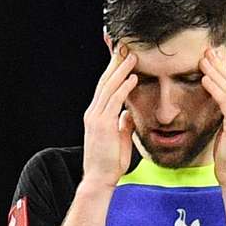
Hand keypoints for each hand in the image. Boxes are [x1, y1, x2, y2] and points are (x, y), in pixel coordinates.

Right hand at [82, 49, 137, 187]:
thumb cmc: (109, 163)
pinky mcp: (102, 124)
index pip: (105, 88)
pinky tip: (133, 77)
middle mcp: (93, 112)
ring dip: (121, 70)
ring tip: (131, 56)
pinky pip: (114, 100)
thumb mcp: (118, 139)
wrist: (99, 178)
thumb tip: (128, 113)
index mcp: (96, 115)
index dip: (113, 71)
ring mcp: (96, 117)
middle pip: (104, 82)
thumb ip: (122, 124)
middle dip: (115, 63)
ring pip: (108, 87)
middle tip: (125, 47)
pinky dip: (124, 87)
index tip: (122, 58)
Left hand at [199, 48, 225, 186]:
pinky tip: (205, 79)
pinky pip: (225, 101)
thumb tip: (214, 102)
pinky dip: (215, 89)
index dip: (224, 70)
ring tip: (203, 60)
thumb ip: (224, 115)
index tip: (212, 57)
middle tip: (207, 51)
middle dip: (220, 65)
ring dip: (215, 73)